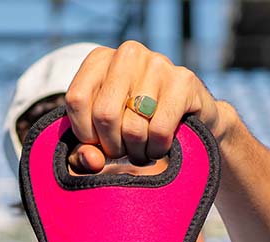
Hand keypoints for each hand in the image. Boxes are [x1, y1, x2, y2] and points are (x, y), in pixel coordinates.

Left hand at [64, 42, 233, 172]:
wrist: (192, 120)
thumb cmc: (138, 129)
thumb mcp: (103, 139)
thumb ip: (84, 153)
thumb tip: (91, 160)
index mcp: (100, 59)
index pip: (76, 99)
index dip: (85, 133)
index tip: (99, 142)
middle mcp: (127, 53)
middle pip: (104, 114)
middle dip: (113, 146)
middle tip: (125, 150)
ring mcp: (157, 63)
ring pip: (132, 127)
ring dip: (137, 152)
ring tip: (143, 149)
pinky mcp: (183, 80)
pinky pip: (159, 130)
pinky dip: (157, 149)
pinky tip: (160, 147)